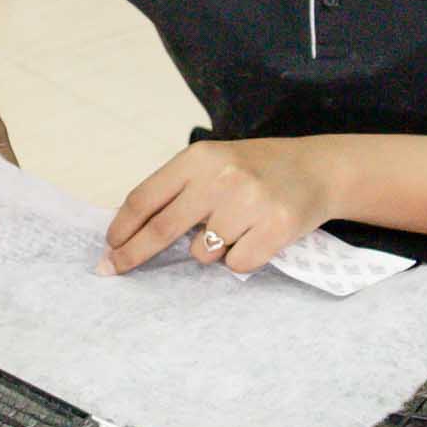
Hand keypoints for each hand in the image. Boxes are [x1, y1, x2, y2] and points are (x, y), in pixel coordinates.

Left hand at [108, 138, 339, 277]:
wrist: (316, 169)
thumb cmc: (256, 170)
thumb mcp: (214, 163)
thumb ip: (178, 190)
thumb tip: (129, 231)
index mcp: (199, 157)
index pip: (146, 197)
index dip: (123, 227)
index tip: (110, 246)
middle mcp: (221, 177)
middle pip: (162, 229)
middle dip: (133, 254)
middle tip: (114, 269)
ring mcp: (249, 203)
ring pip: (203, 253)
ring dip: (210, 251)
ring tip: (236, 227)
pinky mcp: (275, 228)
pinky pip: (236, 265)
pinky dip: (241, 258)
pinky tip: (256, 236)